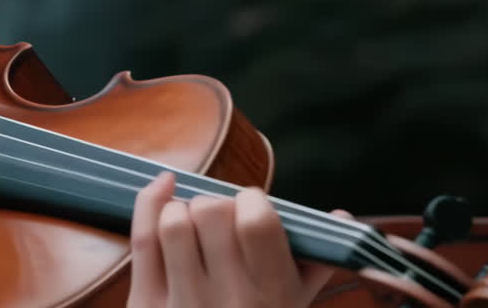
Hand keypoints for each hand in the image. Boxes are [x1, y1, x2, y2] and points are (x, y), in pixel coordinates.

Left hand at [126, 172, 338, 307]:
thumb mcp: (295, 305)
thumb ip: (316, 263)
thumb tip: (344, 217)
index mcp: (274, 297)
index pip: (257, 221)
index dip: (252, 200)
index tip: (251, 206)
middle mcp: (229, 300)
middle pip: (212, 211)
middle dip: (216, 204)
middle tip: (221, 220)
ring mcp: (183, 304)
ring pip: (175, 222)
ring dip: (183, 210)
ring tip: (194, 224)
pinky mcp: (146, 306)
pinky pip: (143, 240)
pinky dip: (150, 205)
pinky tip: (164, 190)